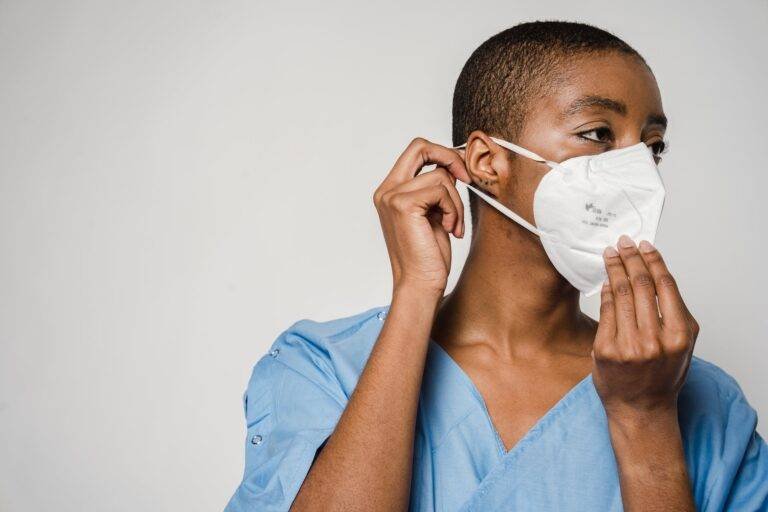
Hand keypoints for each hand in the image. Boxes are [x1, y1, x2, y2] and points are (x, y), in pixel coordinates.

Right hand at [373, 138, 469, 294]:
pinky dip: (453, 210)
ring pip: (440, 176)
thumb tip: (454, 166)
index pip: (416, 152)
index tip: (461, 174)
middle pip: (420, 147)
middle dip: (449, 157)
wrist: (420, 284)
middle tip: (466, 179)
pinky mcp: (403, 205)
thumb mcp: (434, 214)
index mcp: (390, 191)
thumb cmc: (428, 256)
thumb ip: (436, 189)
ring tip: (452, 226)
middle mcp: (386, 190)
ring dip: (456, 202)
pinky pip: (442, 191)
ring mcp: (392, 196)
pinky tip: (448, 230)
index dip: (442, 154)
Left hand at [592, 235, 699, 422]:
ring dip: (614, 269)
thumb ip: (672, 313)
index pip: (664, 285)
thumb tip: (652, 273)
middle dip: (630, 258)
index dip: (652, 260)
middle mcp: (655, 339)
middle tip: (623, 243)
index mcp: (680, 335)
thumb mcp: (681, 345)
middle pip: (640, 285)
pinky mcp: (606, 349)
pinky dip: (605, 291)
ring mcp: (628, 345)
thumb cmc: (662, 374)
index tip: (644, 245)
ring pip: (620, 294)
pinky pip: (606, 311)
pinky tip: (605, 280)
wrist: (641, 408)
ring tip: (610, 254)